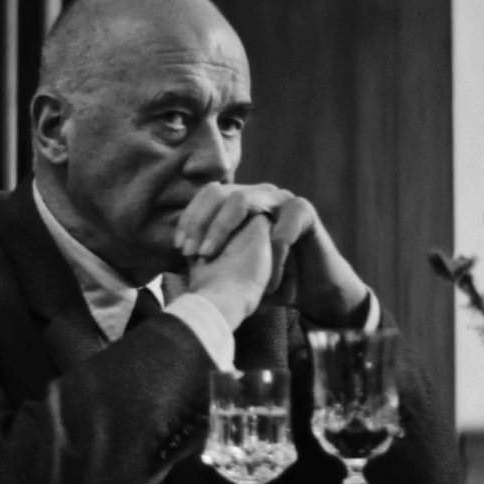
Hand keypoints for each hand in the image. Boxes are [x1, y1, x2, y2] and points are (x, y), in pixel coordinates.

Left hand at [176, 183, 370, 325]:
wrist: (312, 291)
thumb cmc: (270, 281)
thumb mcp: (234, 270)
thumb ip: (209, 262)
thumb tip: (171, 267)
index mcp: (240, 203)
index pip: (206, 197)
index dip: (189, 219)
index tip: (178, 247)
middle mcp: (258, 195)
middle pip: (219, 192)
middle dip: (200, 221)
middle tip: (191, 252)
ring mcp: (281, 199)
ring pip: (242, 200)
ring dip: (221, 229)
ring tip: (211, 257)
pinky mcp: (304, 211)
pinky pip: (280, 224)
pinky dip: (268, 251)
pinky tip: (260, 275)